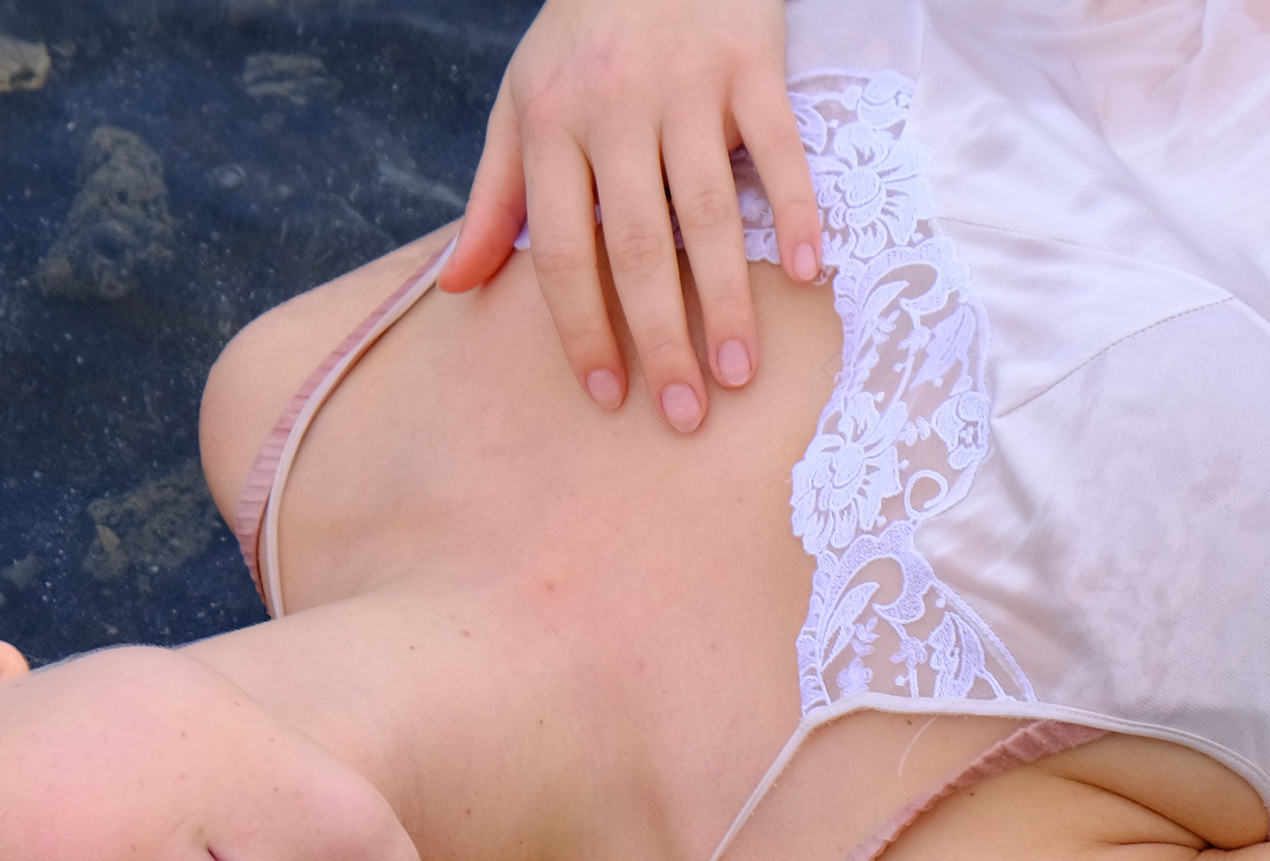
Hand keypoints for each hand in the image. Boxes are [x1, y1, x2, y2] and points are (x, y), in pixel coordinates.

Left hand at [438, 0, 820, 433]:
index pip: (566, 250)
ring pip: (709, 211)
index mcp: (550, 126)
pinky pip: (779, 149)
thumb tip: (458, 287)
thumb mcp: (521, 102)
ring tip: (742, 372)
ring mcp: (687, 87)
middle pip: (640, 246)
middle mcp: (615, 110)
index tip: (608, 394)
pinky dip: (797, 211)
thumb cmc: (583, 35)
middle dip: (661, 338)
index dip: (584, 328)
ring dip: (730, 299)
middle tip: (685, 414)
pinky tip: (810, 274)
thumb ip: (494, 196)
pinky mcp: (750, 63)